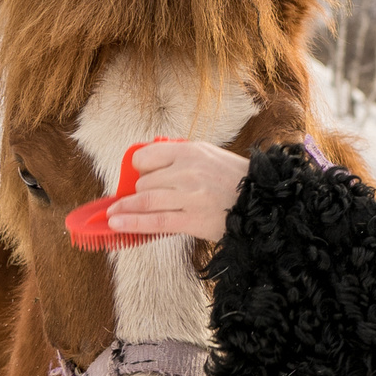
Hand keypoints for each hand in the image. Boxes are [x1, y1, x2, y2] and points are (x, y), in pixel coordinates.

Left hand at [102, 139, 248, 241]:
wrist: (264, 202)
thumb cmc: (236, 181)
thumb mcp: (210, 156)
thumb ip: (181, 157)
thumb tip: (148, 164)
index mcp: (191, 151)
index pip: (147, 156)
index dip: (139, 168)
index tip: (137, 176)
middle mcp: (188, 170)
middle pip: (145, 181)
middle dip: (138, 193)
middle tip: (137, 201)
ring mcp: (190, 195)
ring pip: (146, 200)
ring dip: (125, 209)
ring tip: (112, 215)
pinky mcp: (192, 219)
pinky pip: (155, 222)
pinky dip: (132, 223)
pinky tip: (117, 224)